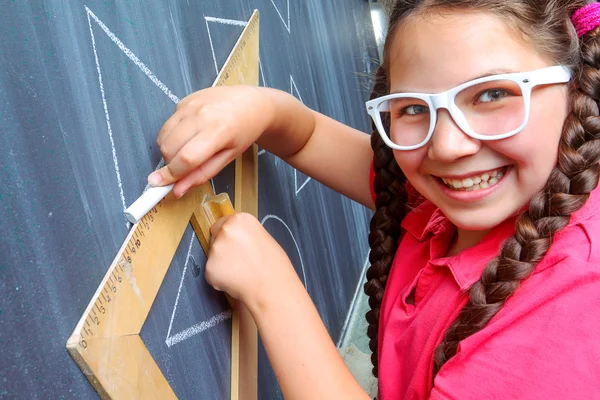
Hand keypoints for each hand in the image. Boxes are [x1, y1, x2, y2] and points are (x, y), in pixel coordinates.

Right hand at [148, 85, 274, 196]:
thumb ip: (202, 174)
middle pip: (169, 148)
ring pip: (163, 137)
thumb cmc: (244, 132)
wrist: (252, 103)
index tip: (159, 186)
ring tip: (187, 151)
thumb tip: (177, 190)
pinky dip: (172, 136)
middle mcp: (202, 115)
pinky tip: (189, 135)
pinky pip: (167, 125)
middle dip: (170, 164)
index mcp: (218, 131)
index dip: (171, 175)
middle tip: (184, 167)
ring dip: (169, 150)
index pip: (186, 158)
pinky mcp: (184, 101)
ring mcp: (191, 105)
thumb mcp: (229, 158)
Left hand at [205, 212, 297, 310]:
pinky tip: (236, 280)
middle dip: (224, 248)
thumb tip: (233, 240)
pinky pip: (212, 272)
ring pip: (213, 256)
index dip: (230, 237)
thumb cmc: (274, 266)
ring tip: (241, 272)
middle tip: (240, 261)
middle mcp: (225, 230)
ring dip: (222, 264)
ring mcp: (215, 249)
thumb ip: (244, 235)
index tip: (236, 245)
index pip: (223, 224)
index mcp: (240, 220)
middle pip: (215, 237)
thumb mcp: (262, 238)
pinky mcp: (209, 267)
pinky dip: (220, 278)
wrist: (272, 288)